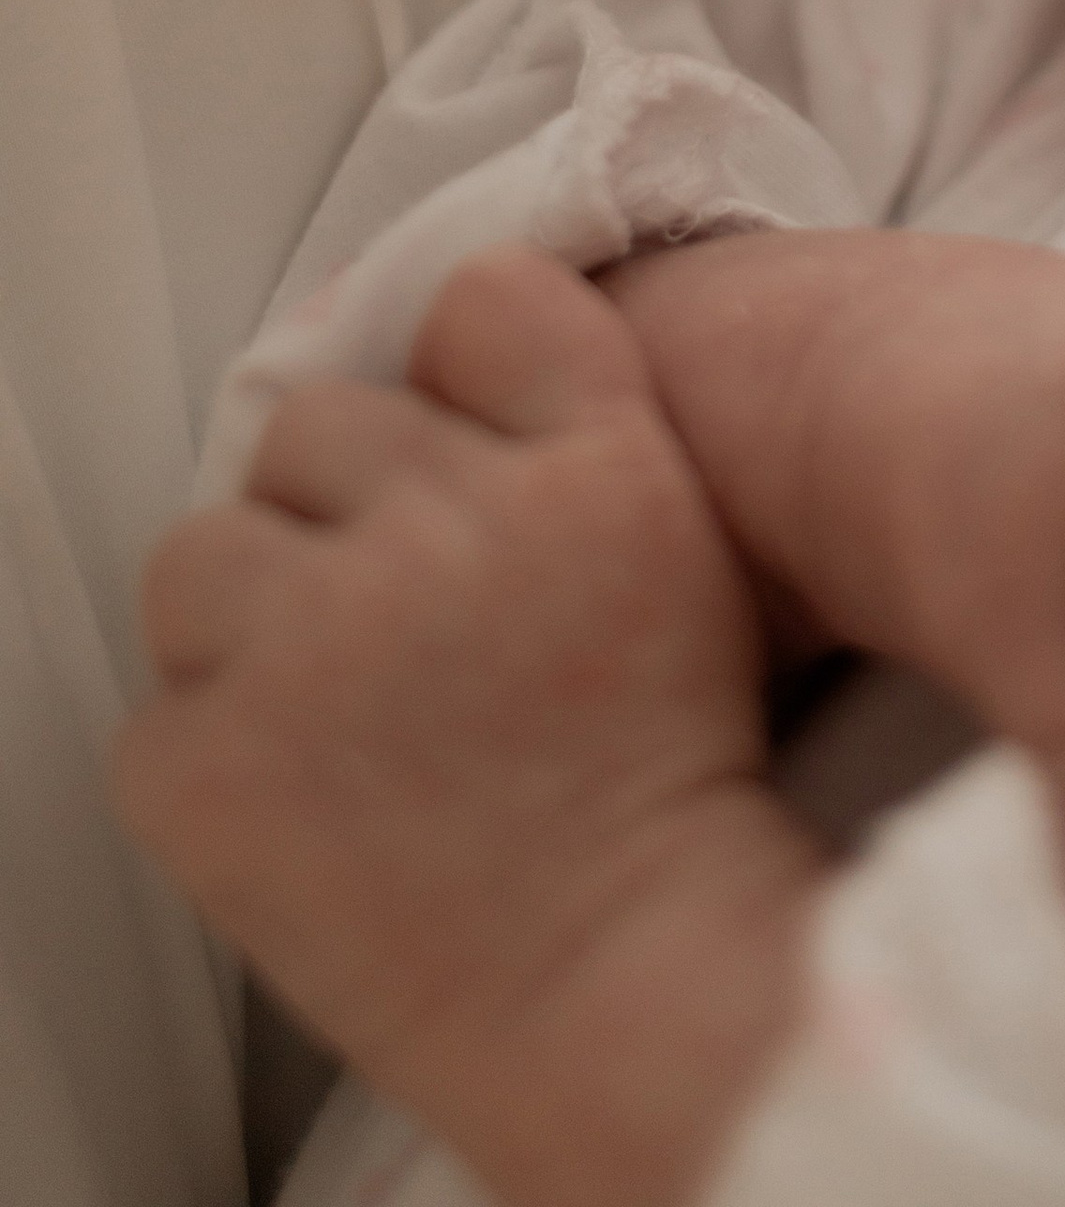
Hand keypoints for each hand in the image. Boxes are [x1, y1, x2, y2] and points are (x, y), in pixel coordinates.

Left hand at [118, 255, 819, 1206]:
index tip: (459, 451)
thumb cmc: (662, 781)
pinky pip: (159, 710)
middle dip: (342, 509)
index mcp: (585, 464)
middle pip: (318, 423)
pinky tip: (307, 802)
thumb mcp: (682, 546)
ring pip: (203, 551)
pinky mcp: (208, 766)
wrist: (620, 983)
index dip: (455, 375)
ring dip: (252, 617)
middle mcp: (448, 526)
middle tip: (404, 625)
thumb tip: (436, 362)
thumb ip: (573, 422)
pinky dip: (214, 756)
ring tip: (337, 712)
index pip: (480, 304)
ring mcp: (316, 642)